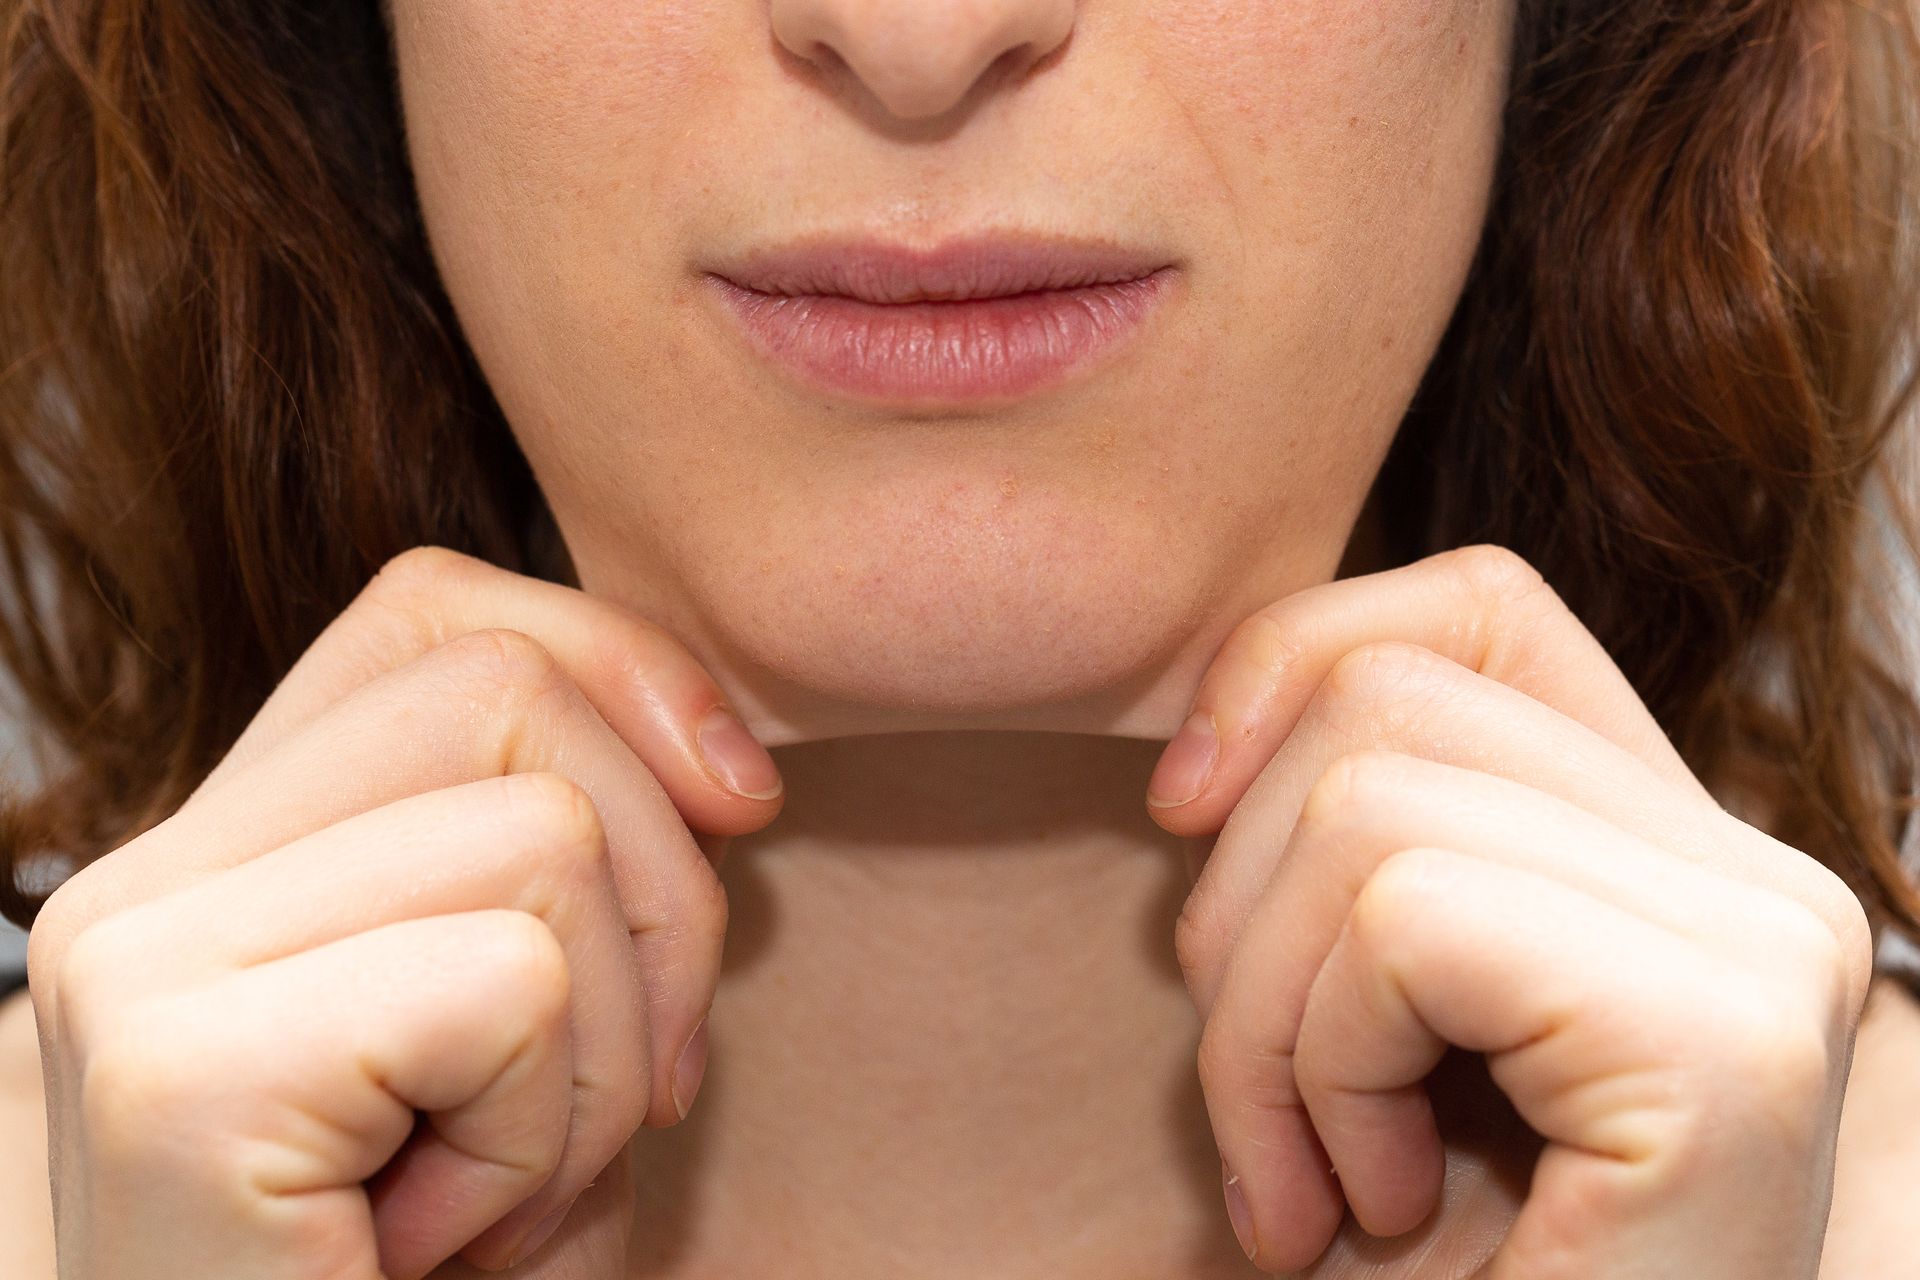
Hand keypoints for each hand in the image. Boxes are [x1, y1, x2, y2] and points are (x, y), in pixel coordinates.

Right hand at [24, 545, 783, 1278]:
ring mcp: (141, 964)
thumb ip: (574, 861)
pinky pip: (505, 982)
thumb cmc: (428, 1274)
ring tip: (496, 1186)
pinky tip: (441, 1239)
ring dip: (600, 1050)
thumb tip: (723, 753)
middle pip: (510, 696)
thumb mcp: (531, 1035)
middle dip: (659, 899)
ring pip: (542, 839)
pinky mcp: (178, 1073)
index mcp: (221, 845)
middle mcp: (146, 881)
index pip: (440, 610)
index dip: (622, 671)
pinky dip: (541, 1133)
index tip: (735, 804)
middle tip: (615, 1091)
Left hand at [1146, 543, 1875, 1278]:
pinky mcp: (1721, 1035)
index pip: (1476, 605)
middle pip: (1387, 699)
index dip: (1296, 657)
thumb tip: (1193, 756)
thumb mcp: (1350, 1019)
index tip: (1179, 808)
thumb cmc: (1436, 1269)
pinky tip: (1381, 1209)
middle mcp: (1756, 877)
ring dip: (1266, 1024)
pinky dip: (1320, 1072)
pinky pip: (1403, 921)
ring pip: (1366, 804)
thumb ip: (1332, 850)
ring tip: (1324, 1178)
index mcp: (1676, 851)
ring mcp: (1760, 947)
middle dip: (1240, 910)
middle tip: (1272, 1110)